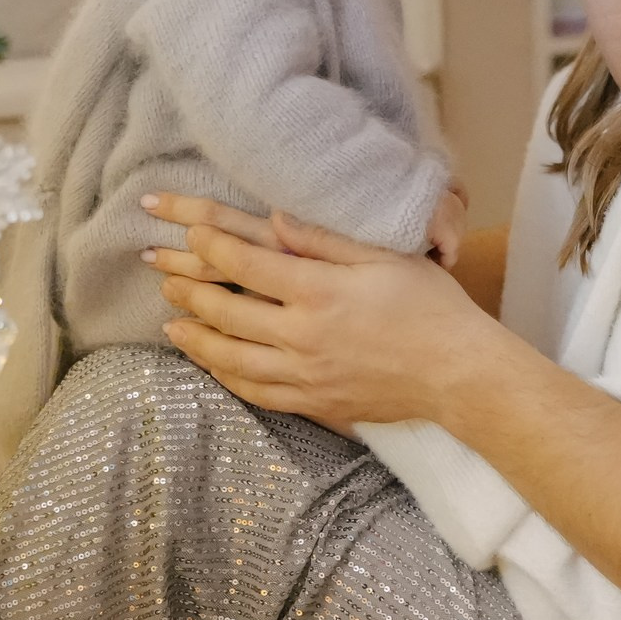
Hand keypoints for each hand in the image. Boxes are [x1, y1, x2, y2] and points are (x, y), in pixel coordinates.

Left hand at [139, 191, 519, 429]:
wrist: (459, 375)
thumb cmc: (431, 307)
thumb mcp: (385, 257)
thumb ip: (326, 238)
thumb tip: (273, 216)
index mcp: (319, 291)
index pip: (244, 263)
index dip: (208, 244)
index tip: (186, 230)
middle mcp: (303, 336)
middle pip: (225, 312)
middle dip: (188, 290)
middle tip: (162, 275)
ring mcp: (305, 376)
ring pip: (230, 359)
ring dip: (195, 339)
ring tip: (171, 324)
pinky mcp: (314, 403)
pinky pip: (255, 393)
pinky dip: (225, 377)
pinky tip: (212, 366)